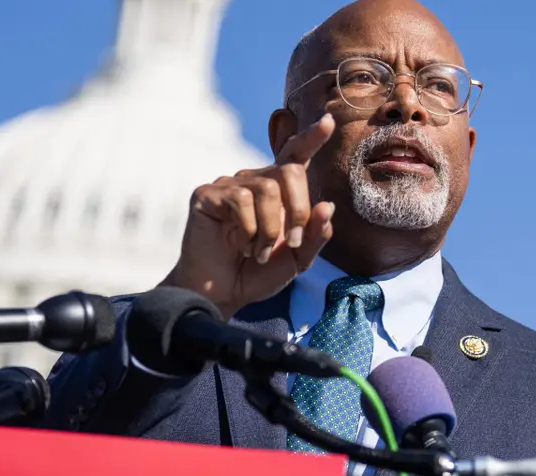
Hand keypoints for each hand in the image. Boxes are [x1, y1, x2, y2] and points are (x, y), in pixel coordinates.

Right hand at [164, 113, 336, 317]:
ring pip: (266, 188)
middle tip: (291, 243)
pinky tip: (240, 246)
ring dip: (270, 228)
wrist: (223, 293)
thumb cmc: (258, 273)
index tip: (327, 122)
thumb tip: (327, 206)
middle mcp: (254, 181)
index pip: (295, 156)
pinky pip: (239, 199)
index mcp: (278, 191)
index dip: (310, 138)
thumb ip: (315, 235)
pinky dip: (247, 231)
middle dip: (298, 210)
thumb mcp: (296, 258)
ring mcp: (229, 185)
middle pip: (289, 171)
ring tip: (258, 252)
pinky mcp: (207, 194)